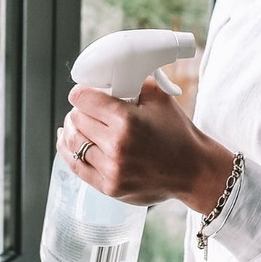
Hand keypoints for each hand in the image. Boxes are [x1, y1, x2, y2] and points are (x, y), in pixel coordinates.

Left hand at [57, 77, 234, 212]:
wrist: (193, 170)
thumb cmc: (178, 133)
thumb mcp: (160, 98)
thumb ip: (136, 81)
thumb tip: (114, 75)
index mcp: (126, 120)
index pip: (84, 100)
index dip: (80, 93)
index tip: (80, 93)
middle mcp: (116, 145)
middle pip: (77, 120)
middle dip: (78, 111)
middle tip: (84, 108)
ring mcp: (111, 169)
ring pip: (74, 142)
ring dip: (72, 129)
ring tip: (75, 123)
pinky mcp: (109, 187)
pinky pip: (76, 166)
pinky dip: (67, 151)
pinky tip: (67, 141)